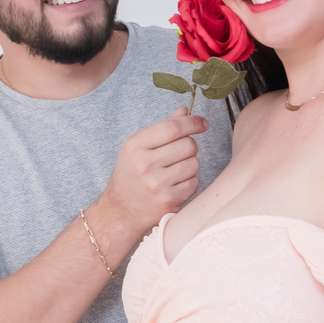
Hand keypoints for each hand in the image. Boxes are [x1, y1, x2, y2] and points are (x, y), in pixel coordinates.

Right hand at [99, 108, 209, 239]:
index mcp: (136, 146)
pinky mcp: (169, 200)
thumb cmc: (130, 176)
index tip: (202, 123)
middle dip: (190, 146)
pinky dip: (189, 182)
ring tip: (174, 171)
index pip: (173, 127)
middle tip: (179, 154)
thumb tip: (184, 111)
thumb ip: (161, 128)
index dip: (192, 122)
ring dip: (189, 165)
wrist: (121, 211)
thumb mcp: (137, 148)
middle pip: (188, 144)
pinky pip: (194, 182)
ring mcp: (158, 183)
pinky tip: (175, 185)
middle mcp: (146, 164)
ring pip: (194, 163)